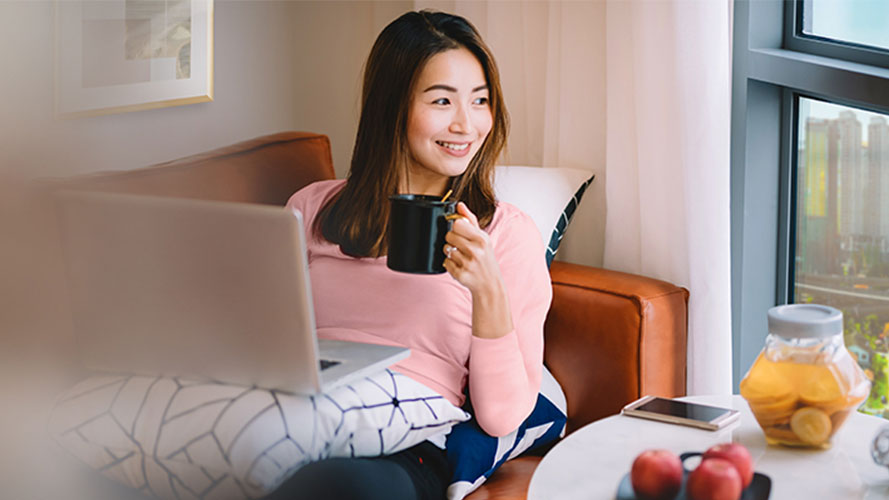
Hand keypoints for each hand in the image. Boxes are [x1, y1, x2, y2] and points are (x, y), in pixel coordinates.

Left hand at [443, 202, 513, 337]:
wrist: (489, 284)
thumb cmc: (486, 259)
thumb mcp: (483, 238)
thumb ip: (470, 220)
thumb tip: (459, 205)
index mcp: (482, 238)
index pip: (457, 223)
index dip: (455, 227)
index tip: (460, 232)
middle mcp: (476, 250)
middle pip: (449, 235)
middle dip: (452, 240)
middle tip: (461, 247)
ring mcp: (468, 263)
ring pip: (445, 249)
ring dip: (450, 253)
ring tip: (461, 257)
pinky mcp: (460, 274)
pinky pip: (445, 263)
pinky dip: (449, 264)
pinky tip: (459, 266)